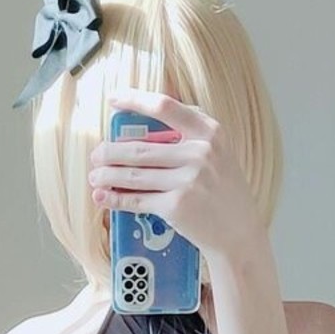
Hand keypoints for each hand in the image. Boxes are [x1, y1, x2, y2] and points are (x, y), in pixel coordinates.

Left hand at [88, 89, 265, 260]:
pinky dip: (117, 199)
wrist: (239, 233)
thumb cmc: (225, 192)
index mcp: (209, 132)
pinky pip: (138, 200)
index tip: (113, 99)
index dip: (135, 100)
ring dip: (108, 175)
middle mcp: (199, 153)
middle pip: (141, 147)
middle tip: (96, 155)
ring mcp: (188, 181)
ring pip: (135, 174)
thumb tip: (151, 117)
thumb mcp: (220, 153)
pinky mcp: (177, 207)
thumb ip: (192, 133)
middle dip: (111, 152)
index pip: (165, 107)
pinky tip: (103, 198)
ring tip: (94, 177)